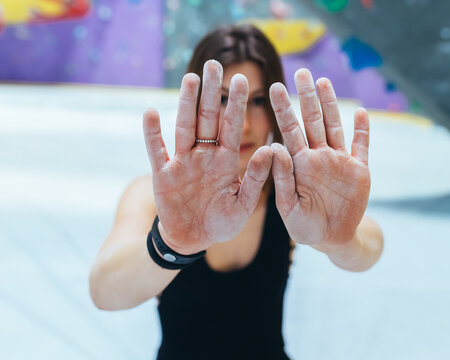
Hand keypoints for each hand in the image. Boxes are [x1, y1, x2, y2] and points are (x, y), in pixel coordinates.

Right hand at [143, 60, 272, 254]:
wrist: (193, 240)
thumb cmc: (221, 223)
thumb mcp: (243, 204)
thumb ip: (256, 178)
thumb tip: (272, 149)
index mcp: (227, 161)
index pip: (232, 127)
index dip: (236, 104)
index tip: (243, 79)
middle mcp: (205, 156)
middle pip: (208, 118)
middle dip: (211, 93)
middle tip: (214, 64)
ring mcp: (183, 162)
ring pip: (184, 127)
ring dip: (186, 103)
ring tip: (190, 79)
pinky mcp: (163, 174)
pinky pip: (156, 151)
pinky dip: (152, 134)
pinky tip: (151, 113)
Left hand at [269, 69, 370, 251]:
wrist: (332, 239)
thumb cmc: (304, 226)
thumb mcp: (288, 205)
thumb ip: (281, 177)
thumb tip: (273, 146)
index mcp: (299, 164)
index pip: (289, 130)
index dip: (283, 109)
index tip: (274, 87)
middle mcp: (319, 156)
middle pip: (312, 120)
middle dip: (306, 96)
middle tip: (301, 71)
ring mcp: (340, 161)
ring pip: (335, 126)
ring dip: (331, 104)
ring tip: (324, 81)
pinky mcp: (359, 170)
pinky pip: (362, 145)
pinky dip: (362, 129)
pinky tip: (360, 111)